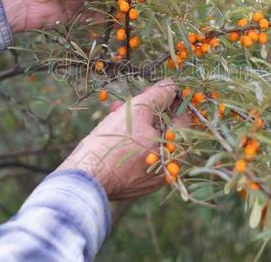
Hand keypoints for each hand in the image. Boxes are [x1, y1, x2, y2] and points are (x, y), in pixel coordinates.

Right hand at [58, 80, 187, 199]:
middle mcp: (168, 168)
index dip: (171, 100)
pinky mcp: (136, 185)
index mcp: (175, 150)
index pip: (183, 118)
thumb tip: (171, 85)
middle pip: (164, 131)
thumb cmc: (114, 141)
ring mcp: (152, 179)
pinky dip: (130, 144)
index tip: (159, 91)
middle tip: (136, 99)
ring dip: (137, 125)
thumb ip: (159, 95)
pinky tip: (114, 131)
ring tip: (117, 111)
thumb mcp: (138, 109)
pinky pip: (138, 158)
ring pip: (150, 143)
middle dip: (149, 111)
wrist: (86, 176)